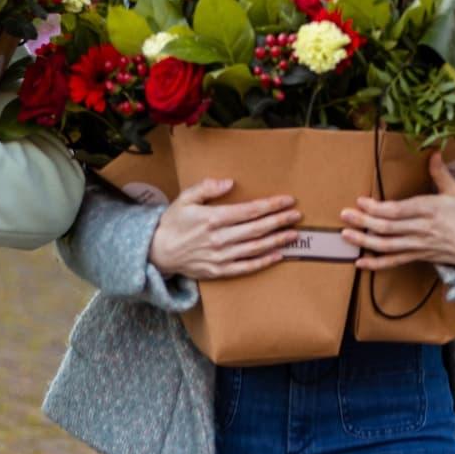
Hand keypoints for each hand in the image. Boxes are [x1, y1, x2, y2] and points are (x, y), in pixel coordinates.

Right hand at [148, 178, 302, 280]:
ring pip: (255, 248)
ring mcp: (220, 256)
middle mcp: (219, 238)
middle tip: (297, 215)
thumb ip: (207, 187)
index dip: (270, 205)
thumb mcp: (185, 198)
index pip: (249, 211)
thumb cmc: (173, 222)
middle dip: (279, 220)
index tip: (287, 200)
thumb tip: (229, 182)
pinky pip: (246, 267)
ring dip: (277, 240)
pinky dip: (264, 262)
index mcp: (212, 218)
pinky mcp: (219, 271)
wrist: (157, 251)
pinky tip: (278, 256)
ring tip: (294, 234)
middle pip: (257, 228)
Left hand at [340, 152, 454, 270]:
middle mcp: (421, 229)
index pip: (399, 210)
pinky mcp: (418, 257)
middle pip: (388, 228)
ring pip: (388, 246)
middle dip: (364, 221)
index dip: (378, 207)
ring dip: (365, 242)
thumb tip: (434, 152)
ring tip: (345, 235)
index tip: (361, 200)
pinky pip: (395, 262)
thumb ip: (441, 173)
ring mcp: (418, 245)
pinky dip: (377, 264)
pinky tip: (360, 262)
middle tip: (345, 215)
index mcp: (429, 210)